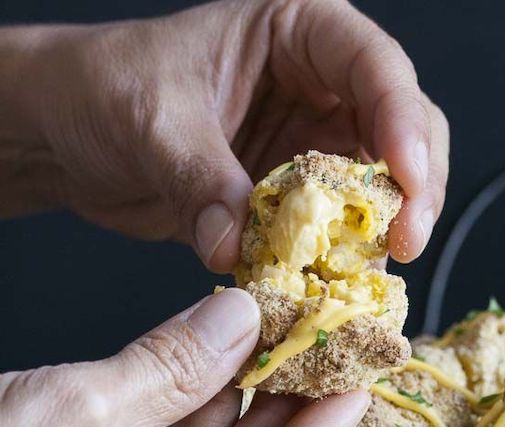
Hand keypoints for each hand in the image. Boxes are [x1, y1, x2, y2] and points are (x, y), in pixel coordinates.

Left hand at [7, 0, 447, 266]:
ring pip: (377, 193)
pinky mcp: (291, 207)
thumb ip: (203, 181)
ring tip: (368, 278)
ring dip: (378, 237)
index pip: (376, 67)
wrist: (69, 136)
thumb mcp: (154, 122)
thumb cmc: (105, 89)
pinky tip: (331, 292)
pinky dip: (334, 268)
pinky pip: (331, 238)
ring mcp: (309, 151)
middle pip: (402, 132)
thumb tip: (235, 245)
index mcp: (297, 32)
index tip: (406, 180)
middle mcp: (318, 89)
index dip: (402, 123)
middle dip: (412, 189)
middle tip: (403, 243)